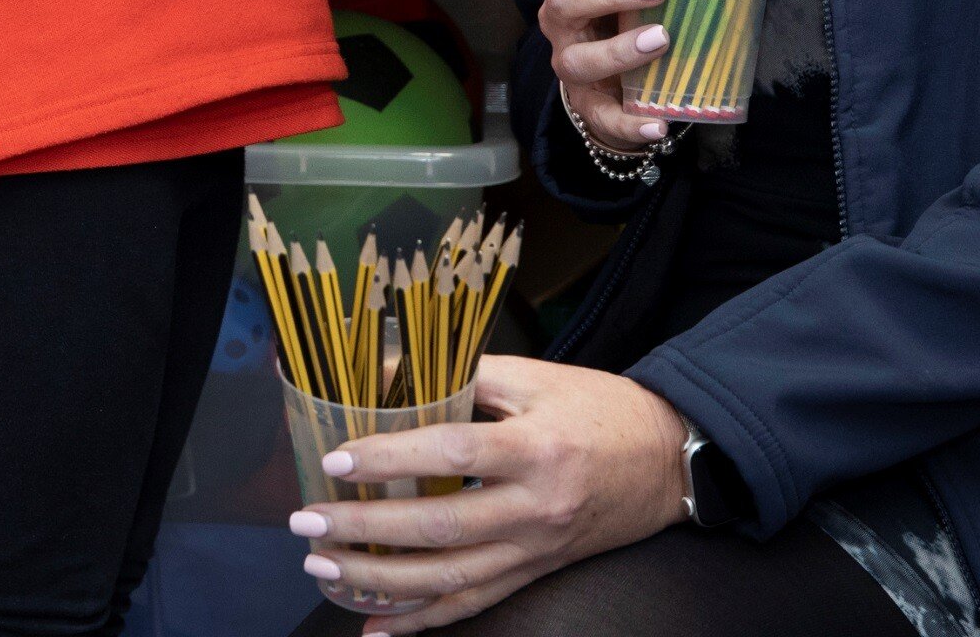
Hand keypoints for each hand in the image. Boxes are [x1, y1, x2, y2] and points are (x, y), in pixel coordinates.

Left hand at [285, 357, 690, 631]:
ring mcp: (536, 549)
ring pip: (451, 578)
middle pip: (441, 528)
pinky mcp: (536, 573)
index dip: (391, 457)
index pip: (453, 453)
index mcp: (538, 448)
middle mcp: (536, 507)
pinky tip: (377, 629)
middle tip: (309, 524)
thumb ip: (467, 375)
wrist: (669, 462)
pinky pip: (475, 605)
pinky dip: (423, 622)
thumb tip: (390, 369)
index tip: (337, 461)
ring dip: (381, 581)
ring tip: (325, 569)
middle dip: (366, 530)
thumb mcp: (538, 378)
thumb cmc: (599, 410)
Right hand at [543, 0, 793, 153]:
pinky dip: (629, 123)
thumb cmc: (647, 16)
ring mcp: (572, 60)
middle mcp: (565, 15)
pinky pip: (603, 117)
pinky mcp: (588, 105)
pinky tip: (658, 124)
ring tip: (662, 40)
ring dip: (618, 50)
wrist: (622, 82)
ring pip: (577, 58)